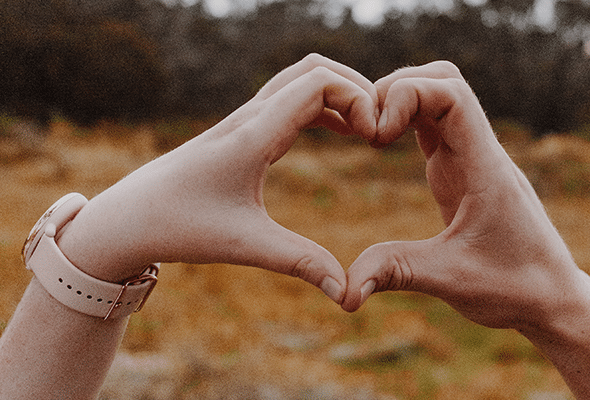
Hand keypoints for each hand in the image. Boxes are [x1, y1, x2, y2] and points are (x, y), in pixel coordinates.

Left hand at [57, 54, 377, 303]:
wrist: (127, 218)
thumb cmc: (179, 227)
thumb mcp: (244, 244)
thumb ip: (299, 263)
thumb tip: (345, 292)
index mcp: (254, 134)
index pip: (318, 82)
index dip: (358, 98)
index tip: (374, 137)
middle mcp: (250, 116)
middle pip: (314, 67)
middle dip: (357, 87)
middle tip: (380, 126)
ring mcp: (244, 119)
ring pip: (301, 79)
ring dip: (340, 93)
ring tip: (367, 130)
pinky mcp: (242, 130)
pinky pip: (290, 99)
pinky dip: (324, 105)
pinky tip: (340, 132)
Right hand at [342, 61, 583, 329]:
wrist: (551, 297)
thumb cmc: (514, 288)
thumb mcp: (451, 280)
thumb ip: (396, 272)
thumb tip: (344, 290)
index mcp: (484, 168)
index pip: (452, 94)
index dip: (407, 94)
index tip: (378, 135)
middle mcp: (481, 153)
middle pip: (445, 80)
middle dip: (399, 87)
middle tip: (366, 127)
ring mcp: (473, 159)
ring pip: (441, 97)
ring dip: (402, 100)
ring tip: (370, 134)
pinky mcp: (463, 172)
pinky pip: (436, 125)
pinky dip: (407, 119)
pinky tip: (383, 141)